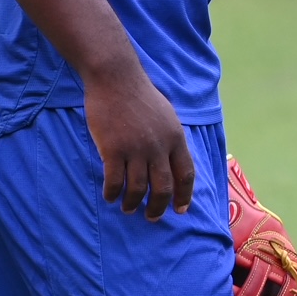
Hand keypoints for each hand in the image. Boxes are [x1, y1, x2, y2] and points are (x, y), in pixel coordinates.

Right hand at [82, 62, 194, 220]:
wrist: (115, 78)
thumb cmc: (139, 95)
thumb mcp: (167, 115)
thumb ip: (171, 139)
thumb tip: (173, 162)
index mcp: (175, 138)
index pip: (185, 174)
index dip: (184, 195)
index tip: (180, 210)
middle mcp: (159, 147)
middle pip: (163, 187)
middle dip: (158, 207)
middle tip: (151, 217)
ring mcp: (136, 149)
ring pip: (138, 189)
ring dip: (133, 203)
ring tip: (128, 208)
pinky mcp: (113, 149)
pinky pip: (115, 181)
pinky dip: (113, 193)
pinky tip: (110, 196)